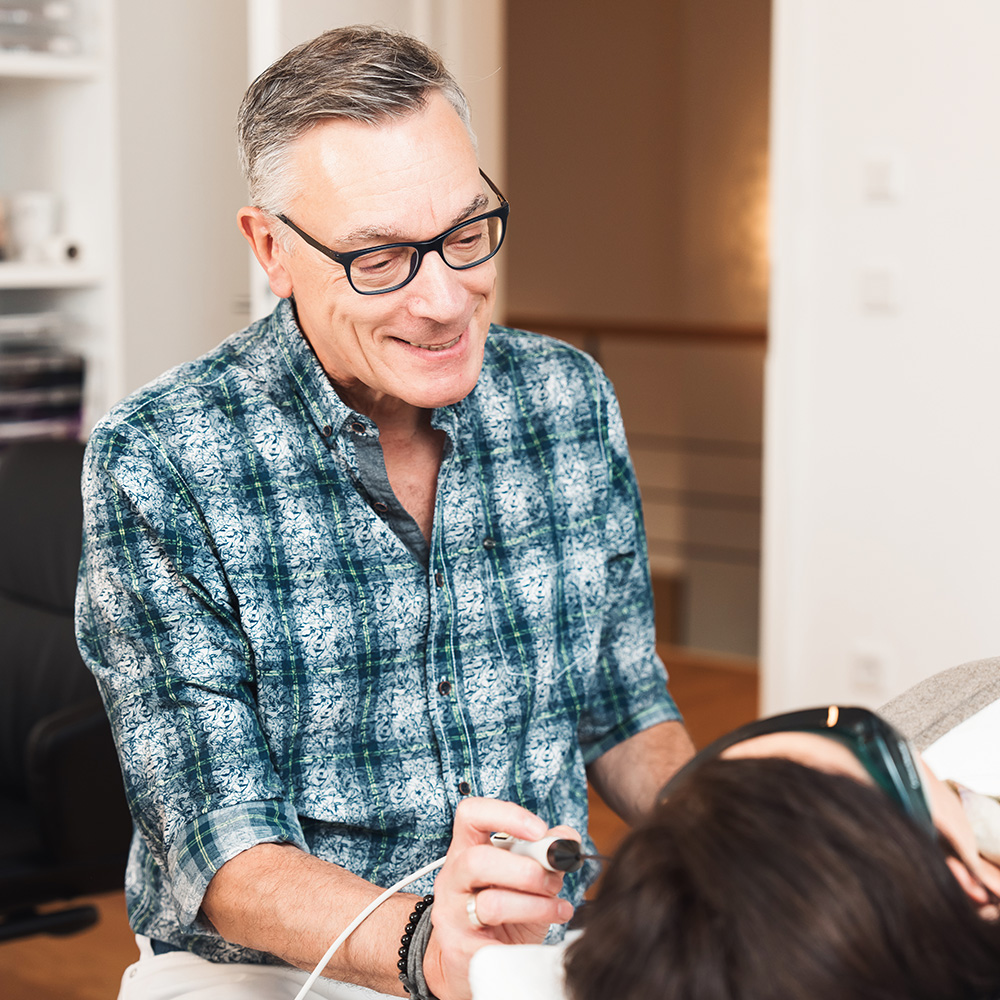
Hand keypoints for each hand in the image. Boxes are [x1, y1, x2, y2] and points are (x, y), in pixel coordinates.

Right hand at [422, 798, 577, 999]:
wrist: (472, 964)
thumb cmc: (501, 913)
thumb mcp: (521, 877)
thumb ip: (543, 853)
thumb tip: (567, 837)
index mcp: (465, 849)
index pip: (471, 814)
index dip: (506, 816)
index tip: (539, 830)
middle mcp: (452, 877)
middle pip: (478, 860)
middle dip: (527, 871)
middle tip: (553, 882)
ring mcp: (451, 914)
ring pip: (491, 904)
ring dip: (536, 905)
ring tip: (557, 908)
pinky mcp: (460, 949)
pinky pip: (498, 943)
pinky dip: (532, 937)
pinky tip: (546, 930)